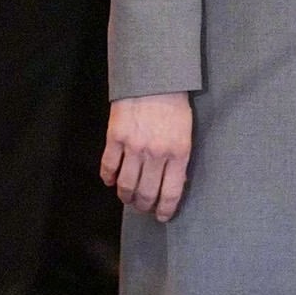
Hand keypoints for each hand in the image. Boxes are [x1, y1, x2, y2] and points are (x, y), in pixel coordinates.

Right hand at [102, 92, 192, 221]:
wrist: (154, 77)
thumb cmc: (175, 103)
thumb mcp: (186, 131)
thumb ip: (179, 157)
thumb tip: (172, 182)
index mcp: (178, 153)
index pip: (171, 192)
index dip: (165, 209)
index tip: (161, 216)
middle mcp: (156, 154)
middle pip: (147, 193)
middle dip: (144, 206)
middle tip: (143, 208)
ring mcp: (134, 146)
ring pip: (126, 185)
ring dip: (126, 196)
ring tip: (128, 198)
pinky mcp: (115, 137)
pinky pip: (109, 166)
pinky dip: (108, 178)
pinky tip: (110, 182)